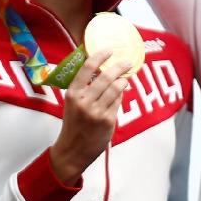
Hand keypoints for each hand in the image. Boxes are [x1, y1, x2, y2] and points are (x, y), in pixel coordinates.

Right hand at [48, 54, 130, 182]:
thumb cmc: (74, 124)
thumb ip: (85, 88)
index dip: (100, 56)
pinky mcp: (107, 121)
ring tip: (126, 78)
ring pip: (116, 88)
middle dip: (120, 67)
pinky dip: (121, 96)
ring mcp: (96, 112)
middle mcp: (84, 101)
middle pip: (106, 77)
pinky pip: (118, 102)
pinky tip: (120, 94)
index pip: (87, 68)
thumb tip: (105, 71)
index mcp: (72, 94)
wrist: (72, 150)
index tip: (110, 50)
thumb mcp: (73, 104)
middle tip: (128, 62)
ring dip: (123, 81)